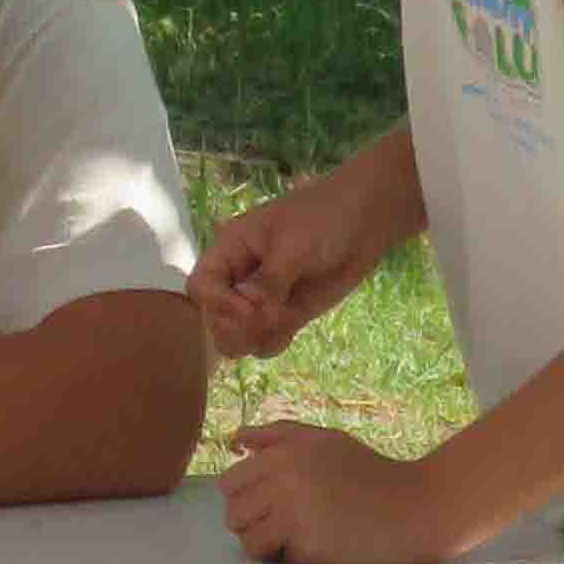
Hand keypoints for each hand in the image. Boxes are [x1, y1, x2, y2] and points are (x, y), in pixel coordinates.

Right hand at [191, 181, 378, 360]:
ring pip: (236, 334)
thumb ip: (270, 280)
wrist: (362, 220)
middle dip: (235, 327)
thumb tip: (251, 311)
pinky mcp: (286, 312)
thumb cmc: (321, 219)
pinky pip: (264, 339)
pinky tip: (290, 333)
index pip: (201, 287)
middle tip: (267, 321)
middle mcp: (239, 277)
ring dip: (253, 339)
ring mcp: (262, 298)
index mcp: (229, 251)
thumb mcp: (292, 245)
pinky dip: (272, 343)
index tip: (250, 309)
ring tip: (282, 327)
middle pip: (213, 317)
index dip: (218, 304)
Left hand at [218, 420, 463, 563]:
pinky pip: (274, 558)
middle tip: (290, 523)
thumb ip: (279, 435)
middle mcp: (285, 481)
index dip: (247, 497)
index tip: (273, 503)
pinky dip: (287, 558)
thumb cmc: (369, 473)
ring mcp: (296, 515)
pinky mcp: (310, 548)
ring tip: (299, 536)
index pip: (229, 483)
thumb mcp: (326, 441)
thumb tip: (235, 439)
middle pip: (233, 514)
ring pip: (247, 540)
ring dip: (267, 544)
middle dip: (254, 522)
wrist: (418, 508)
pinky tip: (316, 547)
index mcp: (285, 453)